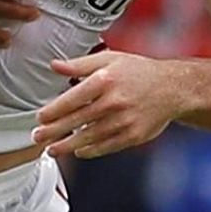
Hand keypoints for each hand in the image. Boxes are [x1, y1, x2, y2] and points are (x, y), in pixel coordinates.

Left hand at [32, 50, 181, 158]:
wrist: (173, 88)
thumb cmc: (138, 72)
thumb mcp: (109, 59)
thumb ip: (79, 64)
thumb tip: (54, 66)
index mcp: (105, 81)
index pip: (72, 99)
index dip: (53, 111)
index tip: (39, 118)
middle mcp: (113, 102)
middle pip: (77, 120)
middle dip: (54, 131)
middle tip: (36, 137)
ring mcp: (124, 121)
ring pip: (90, 137)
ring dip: (68, 145)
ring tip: (51, 149)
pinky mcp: (134, 136)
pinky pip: (107, 146)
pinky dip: (91, 151)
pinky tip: (78, 152)